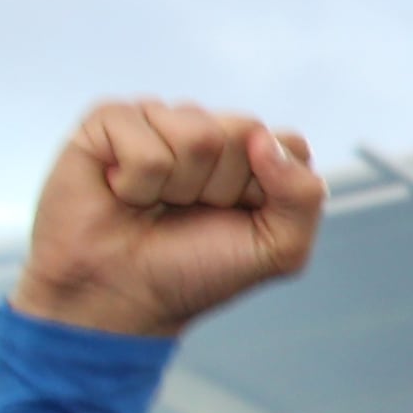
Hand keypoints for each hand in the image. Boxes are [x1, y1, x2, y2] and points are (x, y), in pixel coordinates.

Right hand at [13, 103, 324, 340]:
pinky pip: (144, 144)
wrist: (123, 294)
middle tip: (190, 212)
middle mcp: (209, 127)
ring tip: (155, 204)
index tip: (237, 216)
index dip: (265, 190)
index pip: (288, 143)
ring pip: (198, 134)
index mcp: (255, 151)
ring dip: (178, 186)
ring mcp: (160, 118)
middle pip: (245, 131)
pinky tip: (122, 192)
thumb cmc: (197, 269)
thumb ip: (303, 196)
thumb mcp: (279, 249)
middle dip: (222, 188)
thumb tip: (262, 139)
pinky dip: (136, 183)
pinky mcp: (109, 120)